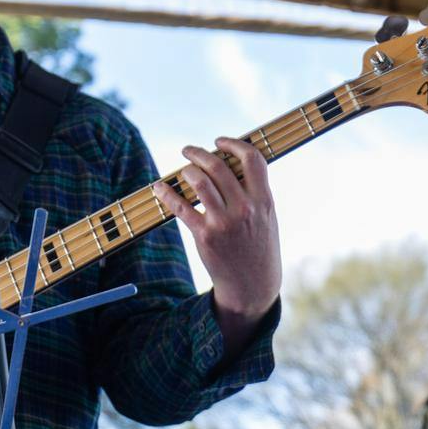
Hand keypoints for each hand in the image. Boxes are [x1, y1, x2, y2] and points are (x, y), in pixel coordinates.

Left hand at [152, 138, 281, 349]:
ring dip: (186, 169)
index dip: (234, 144)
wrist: (253, 286)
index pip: (252, 159)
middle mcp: (245, 209)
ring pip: (199, 181)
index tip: (219, 142)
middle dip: (199, 153)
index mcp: (264, 201)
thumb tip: (233, 165)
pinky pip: (181, 207)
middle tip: (189, 150)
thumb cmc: (259, 248)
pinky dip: (167, 193)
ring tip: (182, 169)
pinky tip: (160, 187)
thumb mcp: (267, 217)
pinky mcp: (205, 236)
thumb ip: (255, 192)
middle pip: (219, 167)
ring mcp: (224, 222)